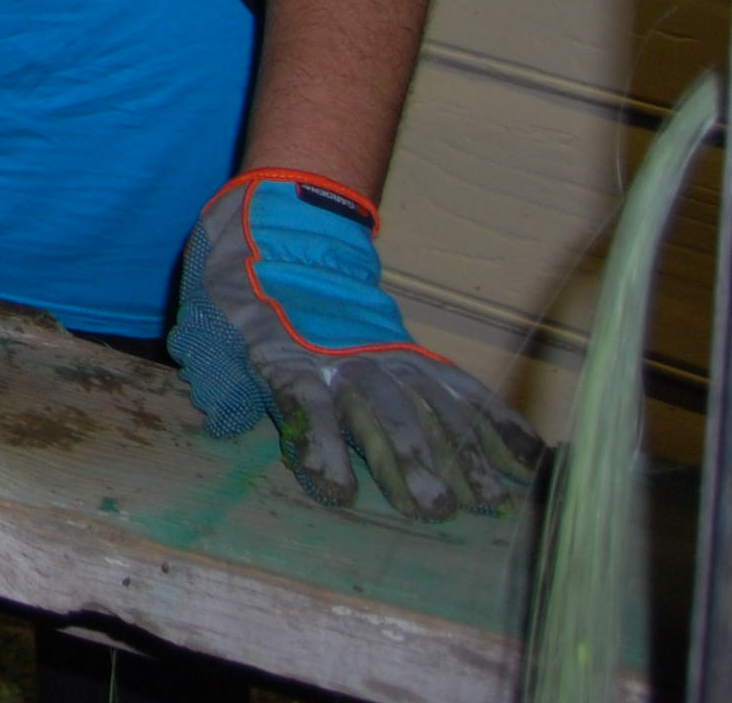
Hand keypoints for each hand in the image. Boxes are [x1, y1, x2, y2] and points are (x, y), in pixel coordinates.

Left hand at [168, 171, 541, 517]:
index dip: (323, 447)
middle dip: (409, 461)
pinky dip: (495, 421)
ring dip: (460, 453)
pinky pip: (461, 387)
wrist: (281, 225)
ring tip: (486, 498)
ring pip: (429, 404)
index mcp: (285, 355)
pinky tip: (526, 459)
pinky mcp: (414, 352)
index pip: (306, 405)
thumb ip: (217, 374)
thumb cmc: (237, 289)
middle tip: (433, 507)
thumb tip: (223, 419)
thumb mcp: (206, 323)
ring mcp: (386, 354)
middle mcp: (344, 359)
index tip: (340, 490)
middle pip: (382, 412)